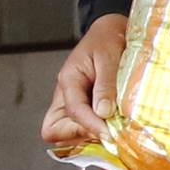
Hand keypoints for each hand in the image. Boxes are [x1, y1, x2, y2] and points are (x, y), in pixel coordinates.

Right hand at [43, 15, 128, 152]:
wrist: (111, 31)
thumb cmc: (108, 39)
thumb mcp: (109, 57)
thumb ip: (106, 85)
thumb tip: (103, 113)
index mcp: (68, 80)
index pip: (72, 111)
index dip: (90, 126)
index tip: (110, 134)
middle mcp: (65, 95)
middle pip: (55, 130)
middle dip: (79, 137)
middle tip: (107, 135)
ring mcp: (72, 104)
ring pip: (66, 134)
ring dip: (87, 138)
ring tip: (113, 134)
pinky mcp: (84, 109)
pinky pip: (81, 130)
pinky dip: (95, 134)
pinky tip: (113, 130)